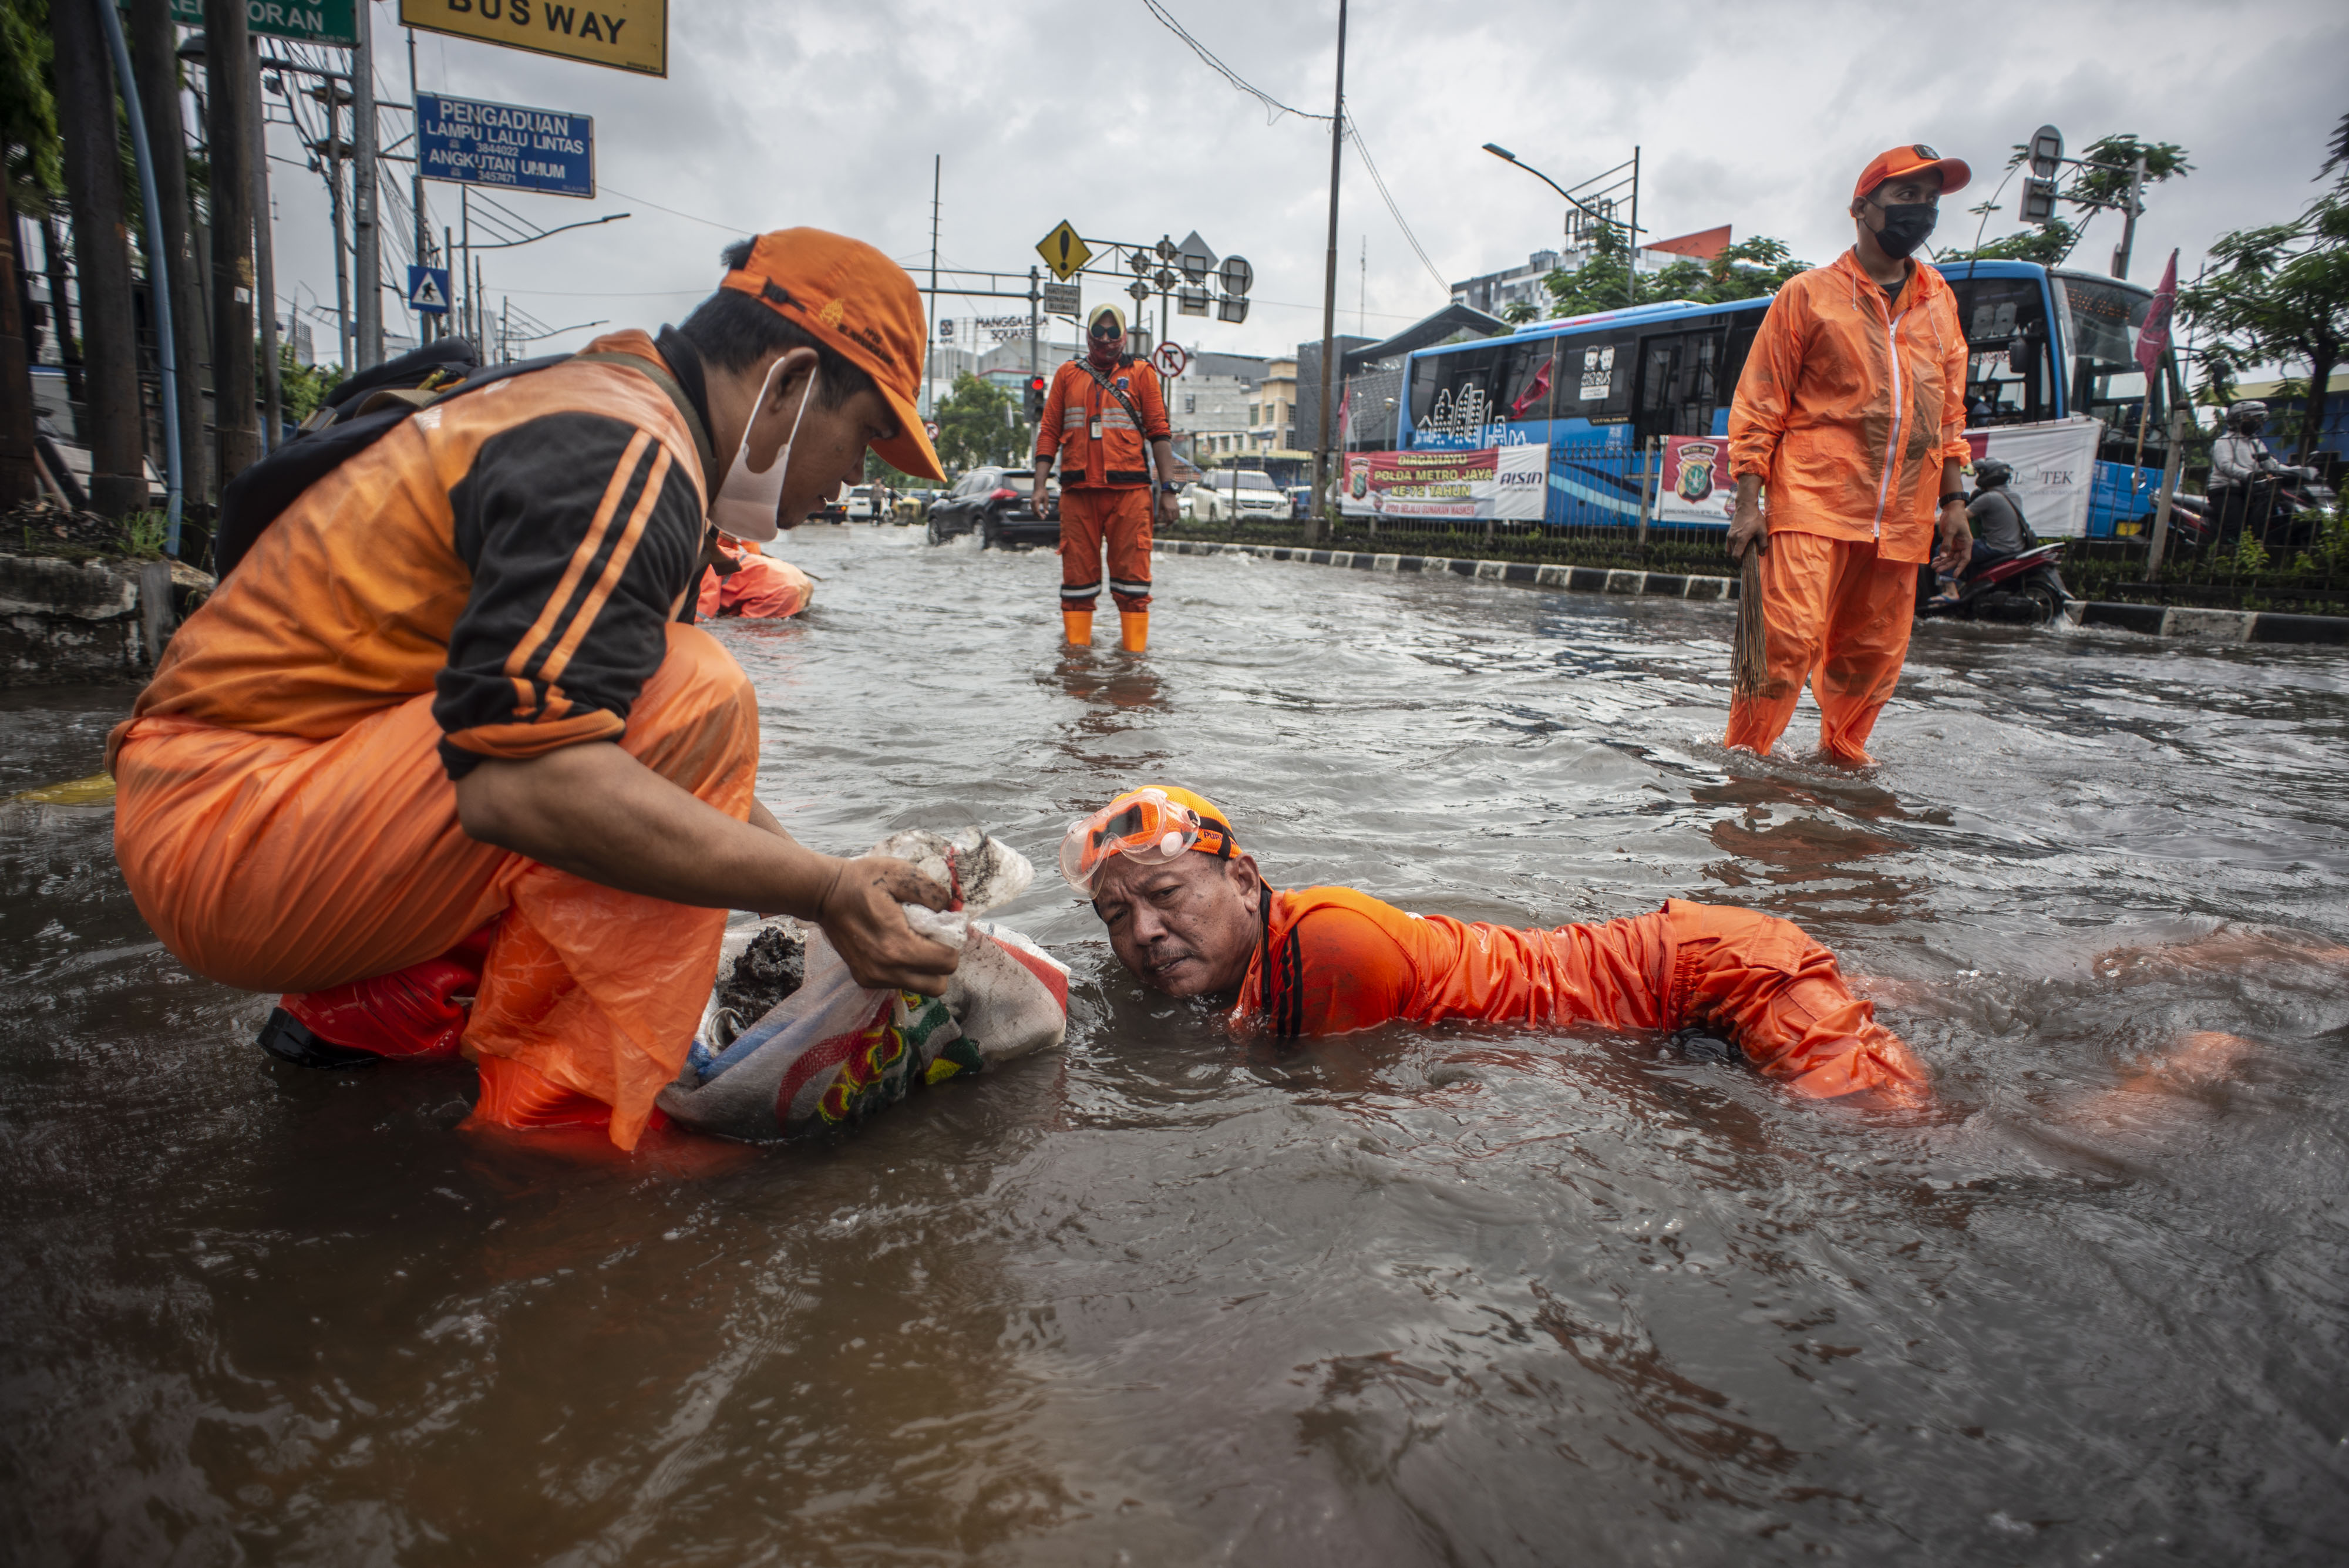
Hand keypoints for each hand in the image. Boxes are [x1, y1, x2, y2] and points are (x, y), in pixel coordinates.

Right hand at [815, 854, 959, 994]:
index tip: (943, 928)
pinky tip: (896, 946)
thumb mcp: (901, 874)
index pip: (947, 963)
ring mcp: (873, 977)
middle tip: (933, 939)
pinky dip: (906, 970)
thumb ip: (932, 892)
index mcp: (899, 946)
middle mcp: (886, 970)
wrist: (823, 894)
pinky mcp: (864, 979)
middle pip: (938, 984)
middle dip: (942, 962)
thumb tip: (951, 910)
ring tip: (916, 943)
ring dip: (926, 970)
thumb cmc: (862, 880)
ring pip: (920, 988)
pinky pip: (900, 983)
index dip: (952, 944)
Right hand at [1033, 481, 1055, 517]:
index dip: (1040, 515)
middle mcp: (1032, 502)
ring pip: (1033, 511)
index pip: (1037, 511)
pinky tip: (1040, 512)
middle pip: (1034, 512)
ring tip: (1043, 515)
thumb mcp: (1046, 499)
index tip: (1043, 518)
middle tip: (1044, 517)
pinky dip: (1036, 511)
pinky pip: (1033, 509)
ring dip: (1037, 514)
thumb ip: (1046, 506)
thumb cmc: (1043, 492)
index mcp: (1035, 501)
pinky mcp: (1031, 502)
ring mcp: (1031, 502)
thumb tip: (1046, 513)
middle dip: (1039, 516)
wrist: (1039, 487)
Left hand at [1153, 488, 1178, 527]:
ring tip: (1169, 522)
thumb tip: (1160, 521)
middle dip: (1170, 523)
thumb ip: (1160, 514)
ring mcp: (1176, 508)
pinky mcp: (1178, 507)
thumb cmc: (1162, 499)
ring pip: (1176, 518)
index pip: (1169, 519)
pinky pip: (1178, 514)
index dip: (1167, 524)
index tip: (1165, 526)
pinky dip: (1176, 517)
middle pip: (1173, 520)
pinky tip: (1173, 518)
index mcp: (1168, 509)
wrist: (1168, 493)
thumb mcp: (1160, 507)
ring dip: (1173, 521)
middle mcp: (1173, 509)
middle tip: (1167, 525)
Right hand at [1727, 495, 1766, 561]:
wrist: (1745, 507)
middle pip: (1732, 554)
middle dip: (1738, 558)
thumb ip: (1763, 544)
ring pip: (1729, 550)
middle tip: (1746, 559)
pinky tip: (1740, 546)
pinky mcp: (1728, 533)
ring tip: (1743, 552)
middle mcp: (1733, 538)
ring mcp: (1729, 535)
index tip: (1744, 564)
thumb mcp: (1763, 531)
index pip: (1736, 555)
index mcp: (1741, 538)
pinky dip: (1732, 548)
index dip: (1739, 562)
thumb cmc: (1755, 518)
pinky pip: (1728, 545)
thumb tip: (1762, 554)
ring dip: (1735, 553)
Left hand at [1932, 501, 1972, 576]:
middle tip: (1936, 569)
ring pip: (1950, 557)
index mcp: (1967, 543)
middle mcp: (1963, 545)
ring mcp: (1957, 544)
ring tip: (1933, 566)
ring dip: (1942, 562)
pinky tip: (1935, 560)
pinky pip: (1947, 553)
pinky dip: (1941, 557)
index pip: (1965, 559)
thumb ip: (1946, 544)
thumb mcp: (1950, 531)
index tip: (1953, 575)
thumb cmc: (1954, 518)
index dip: (1960, 568)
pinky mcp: (1951, 542)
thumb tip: (1942, 557)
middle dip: (1946, 565)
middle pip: (1956, 560)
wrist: (1952, 508)